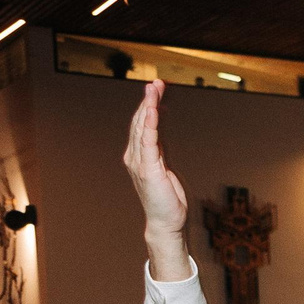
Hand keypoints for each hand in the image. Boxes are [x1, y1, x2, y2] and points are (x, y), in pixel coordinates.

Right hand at [122, 80, 191, 278]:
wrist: (166, 222)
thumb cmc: (168, 198)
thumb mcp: (166, 166)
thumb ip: (161, 147)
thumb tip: (161, 127)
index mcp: (140, 154)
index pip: (143, 124)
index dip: (150, 105)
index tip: (158, 88)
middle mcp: (135, 155)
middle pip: (140, 121)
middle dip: (149, 100)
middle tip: (157, 82)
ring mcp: (140, 161)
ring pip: (142, 127)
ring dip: (148, 106)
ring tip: (154, 88)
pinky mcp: (148, 168)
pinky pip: (148, 141)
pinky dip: (149, 124)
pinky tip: (152, 110)